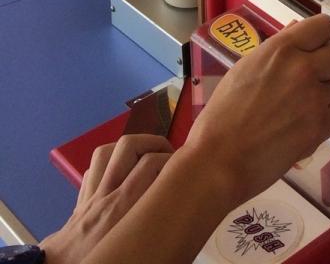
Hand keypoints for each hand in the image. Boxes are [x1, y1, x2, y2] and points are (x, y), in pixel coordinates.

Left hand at [41, 135, 172, 263]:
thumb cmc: (101, 259)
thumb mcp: (134, 244)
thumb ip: (154, 226)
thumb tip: (179, 219)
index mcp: (122, 209)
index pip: (151, 163)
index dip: (171, 159)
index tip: (183, 169)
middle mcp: (106, 195)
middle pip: (128, 146)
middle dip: (152, 142)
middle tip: (168, 154)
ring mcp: (91, 194)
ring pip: (106, 151)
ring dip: (129, 148)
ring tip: (145, 156)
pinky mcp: (81, 199)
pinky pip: (93, 168)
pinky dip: (109, 164)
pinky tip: (121, 174)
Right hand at [185, 13, 329, 207]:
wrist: (219, 160)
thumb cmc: (223, 114)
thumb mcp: (245, 68)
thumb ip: (277, 48)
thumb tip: (298, 30)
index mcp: (282, 49)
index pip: (325, 26)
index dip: (322, 38)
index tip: (314, 49)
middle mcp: (304, 68)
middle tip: (315, 77)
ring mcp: (315, 98)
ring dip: (321, 97)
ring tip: (293, 112)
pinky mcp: (321, 127)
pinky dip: (325, 120)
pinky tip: (302, 127)